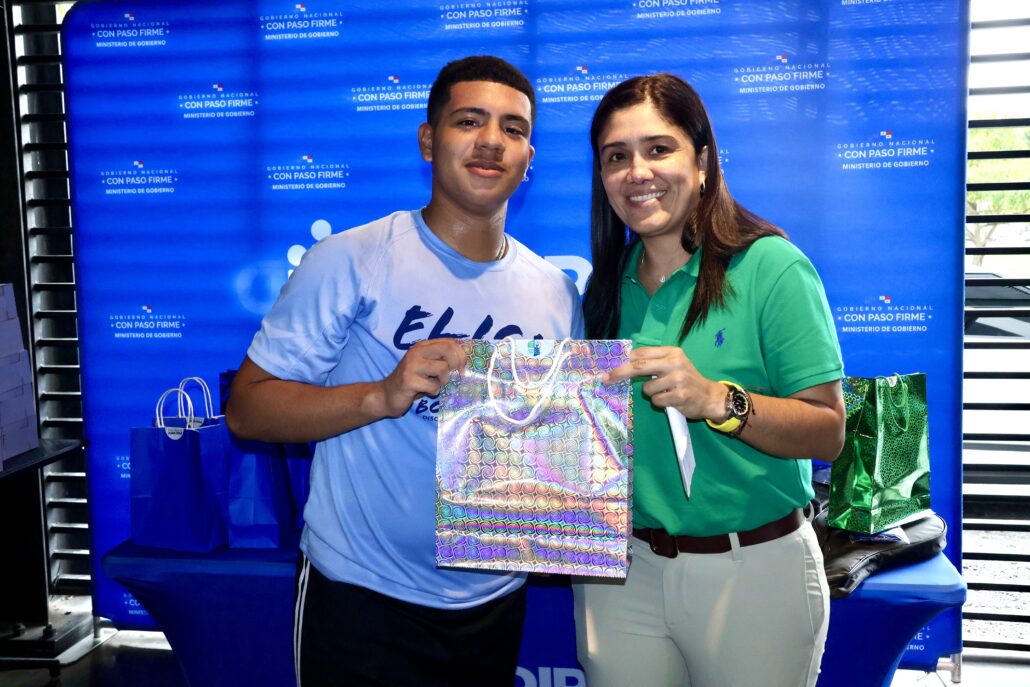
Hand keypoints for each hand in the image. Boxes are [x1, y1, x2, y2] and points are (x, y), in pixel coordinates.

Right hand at [378, 338, 464, 417]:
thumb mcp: (426, 366)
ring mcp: (411, 366)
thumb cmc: (411, 382)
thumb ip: (441, 359)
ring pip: (443, 368)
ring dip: (444, 381)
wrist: (386, 395)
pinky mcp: (409, 381)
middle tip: (457, 376)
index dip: (461, 353)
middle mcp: (416, 352)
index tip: (463, 366)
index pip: (449, 341)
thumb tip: (465, 360)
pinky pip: (433, 386)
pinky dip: (433, 392)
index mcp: (422, 346)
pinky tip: (424, 392)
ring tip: (435, 385)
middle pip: (448, 350)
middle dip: (457, 364)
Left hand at [604, 346, 725, 420]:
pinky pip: (656, 401)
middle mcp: (675, 363)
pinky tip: (671, 400)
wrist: (710, 396)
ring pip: (647, 389)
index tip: (610, 367)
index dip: (624, 360)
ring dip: (651, 394)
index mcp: (672, 352)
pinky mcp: (680, 395)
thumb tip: (625, 362)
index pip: (642, 354)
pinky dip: (660, 403)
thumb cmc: (687, 380)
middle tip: (605, 378)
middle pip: (639, 366)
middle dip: (620, 373)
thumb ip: (654, 362)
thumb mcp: (674, 364)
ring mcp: (678, 379)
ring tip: (665, 393)